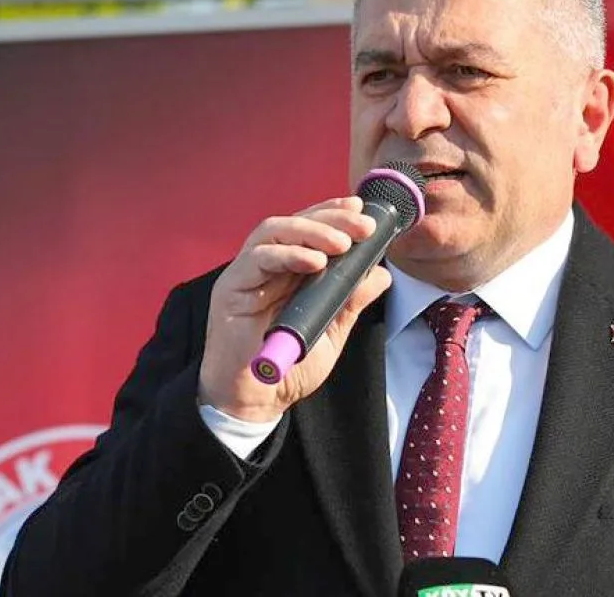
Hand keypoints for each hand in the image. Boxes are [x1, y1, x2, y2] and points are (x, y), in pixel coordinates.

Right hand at [198, 196, 391, 421]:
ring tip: (342, 243)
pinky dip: (287, 254)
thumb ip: (352, 300)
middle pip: (294, 222)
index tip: (363, 211)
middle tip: (362, 225)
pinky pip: (257, 259)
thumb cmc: (289, 367)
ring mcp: (246, 274)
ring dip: (311, 231)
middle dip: (331, 218)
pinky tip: (314, 262)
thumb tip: (382, 273)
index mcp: (288, 270)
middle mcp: (266, 266)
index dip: (334, 214)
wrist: (257, 403)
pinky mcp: (230, 288)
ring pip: (273, 231)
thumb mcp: (332, 331)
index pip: (309, 228)